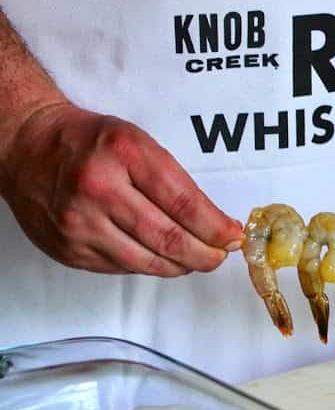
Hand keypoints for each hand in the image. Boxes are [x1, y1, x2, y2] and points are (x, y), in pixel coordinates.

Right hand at [0, 102, 241, 275]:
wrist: (25, 146)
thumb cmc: (89, 142)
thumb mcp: (138, 142)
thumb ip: (175, 181)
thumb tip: (214, 224)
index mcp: (124, 155)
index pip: (184, 203)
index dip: (215, 228)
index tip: (233, 236)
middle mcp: (99, 190)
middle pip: (168, 238)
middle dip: (205, 254)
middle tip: (220, 256)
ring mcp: (80, 224)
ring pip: (147, 262)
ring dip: (180, 266)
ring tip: (195, 260)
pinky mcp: (68, 249)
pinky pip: (121, 268)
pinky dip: (147, 266)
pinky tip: (158, 257)